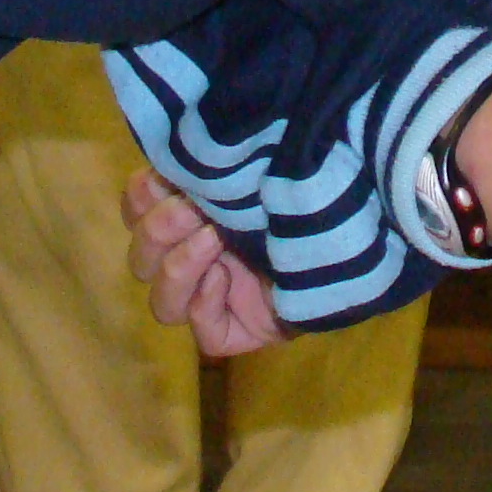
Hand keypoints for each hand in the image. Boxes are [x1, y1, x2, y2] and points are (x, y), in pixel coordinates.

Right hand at [126, 169, 285, 356]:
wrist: (352, 224)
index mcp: (194, 212)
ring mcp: (217, 299)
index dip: (140, 198)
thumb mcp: (248, 168)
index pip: (138, 212)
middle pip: (140, 260)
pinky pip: (205, 335)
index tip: (163, 178)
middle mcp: (199, 256)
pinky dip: (206, 303)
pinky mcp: (239, 333)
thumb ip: (207, 166)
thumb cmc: (300, 186)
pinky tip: (227, 277)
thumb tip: (168, 156)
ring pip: (162, 305)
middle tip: (193, 210)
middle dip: (158, 231)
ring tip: (213, 240)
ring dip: (178, 267)